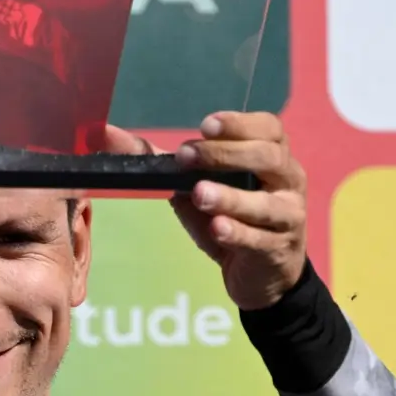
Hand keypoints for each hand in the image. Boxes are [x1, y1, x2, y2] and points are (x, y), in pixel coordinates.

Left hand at [103, 112, 306, 310]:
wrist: (261, 273)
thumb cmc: (229, 217)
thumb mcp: (195, 185)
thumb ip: (162, 161)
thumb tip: (107, 134)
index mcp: (271, 155)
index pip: (268, 128)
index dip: (239, 123)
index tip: (204, 126)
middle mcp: (287, 180)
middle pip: (267, 157)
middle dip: (225, 154)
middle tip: (187, 157)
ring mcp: (287, 216)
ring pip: (265, 202)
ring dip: (230, 196)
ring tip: (199, 193)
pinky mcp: (277, 250)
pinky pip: (259, 239)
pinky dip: (237, 233)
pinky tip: (217, 229)